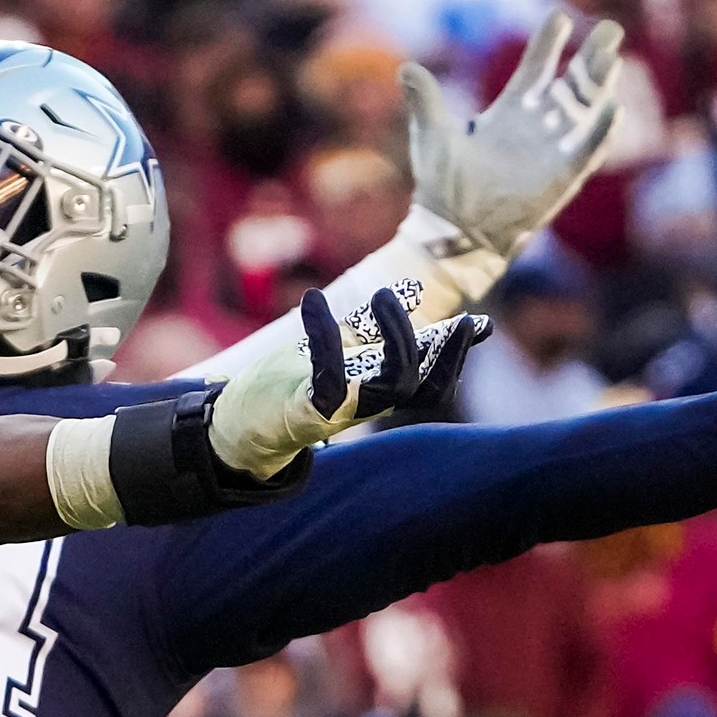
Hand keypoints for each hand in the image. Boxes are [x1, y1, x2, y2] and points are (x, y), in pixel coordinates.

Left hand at [211, 285, 492, 476]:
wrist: (235, 426)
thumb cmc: (288, 384)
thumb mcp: (336, 346)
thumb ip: (370, 324)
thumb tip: (413, 291)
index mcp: (377, 388)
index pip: (431, 379)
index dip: (457, 354)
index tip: (480, 325)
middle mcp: (366, 404)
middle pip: (424, 388)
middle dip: (444, 351)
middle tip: (442, 312)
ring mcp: (339, 411)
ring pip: (392, 386)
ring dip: (396, 337)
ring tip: (382, 294)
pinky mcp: (307, 413)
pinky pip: (330, 378)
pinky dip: (326, 337)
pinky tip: (314, 302)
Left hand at [402, 10, 626, 258]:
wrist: (452, 231)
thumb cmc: (443, 187)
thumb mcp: (433, 136)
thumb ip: (425, 100)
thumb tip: (405, 68)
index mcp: (509, 113)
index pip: (536, 70)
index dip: (548, 44)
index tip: (559, 17)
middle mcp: (536, 127)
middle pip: (572, 85)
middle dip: (592, 58)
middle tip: (610, 28)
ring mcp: (551, 151)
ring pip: (585, 111)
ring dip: (600, 86)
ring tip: (614, 58)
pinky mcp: (560, 178)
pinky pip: (587, 151)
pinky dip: (600, 132)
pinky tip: (613, 109)